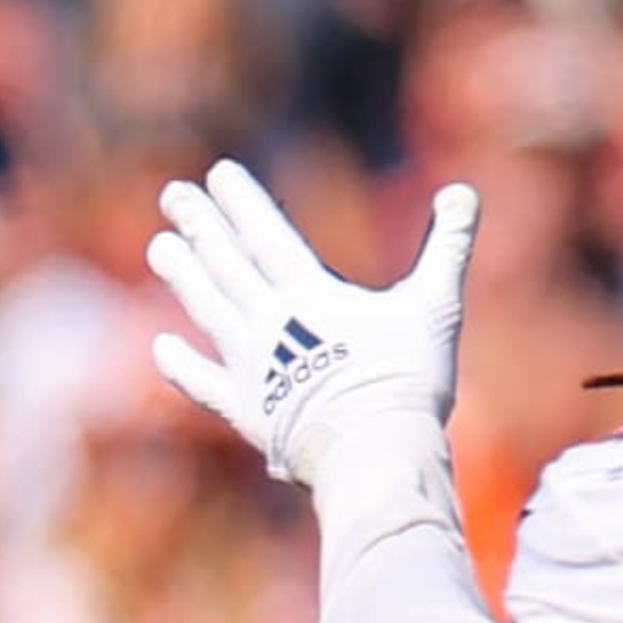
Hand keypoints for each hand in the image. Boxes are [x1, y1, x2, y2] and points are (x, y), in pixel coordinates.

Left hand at [147, 160, 480, 486]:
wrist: (372, 450)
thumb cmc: (408, 377)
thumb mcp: (437, 304)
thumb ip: (449, 245)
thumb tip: (463, 192)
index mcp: (312, 295)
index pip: (268, 236)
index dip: (244, 202)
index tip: (219, 172)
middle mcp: (270, 323)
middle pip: (228, 264)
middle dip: (201, 225)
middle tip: (172, 194)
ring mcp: (251, 366)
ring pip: (208, 310)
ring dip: (183, 277)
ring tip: (158, 247)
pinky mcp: (246, 408)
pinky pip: (202, 382)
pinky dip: (180, 364)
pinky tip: (160, 347)